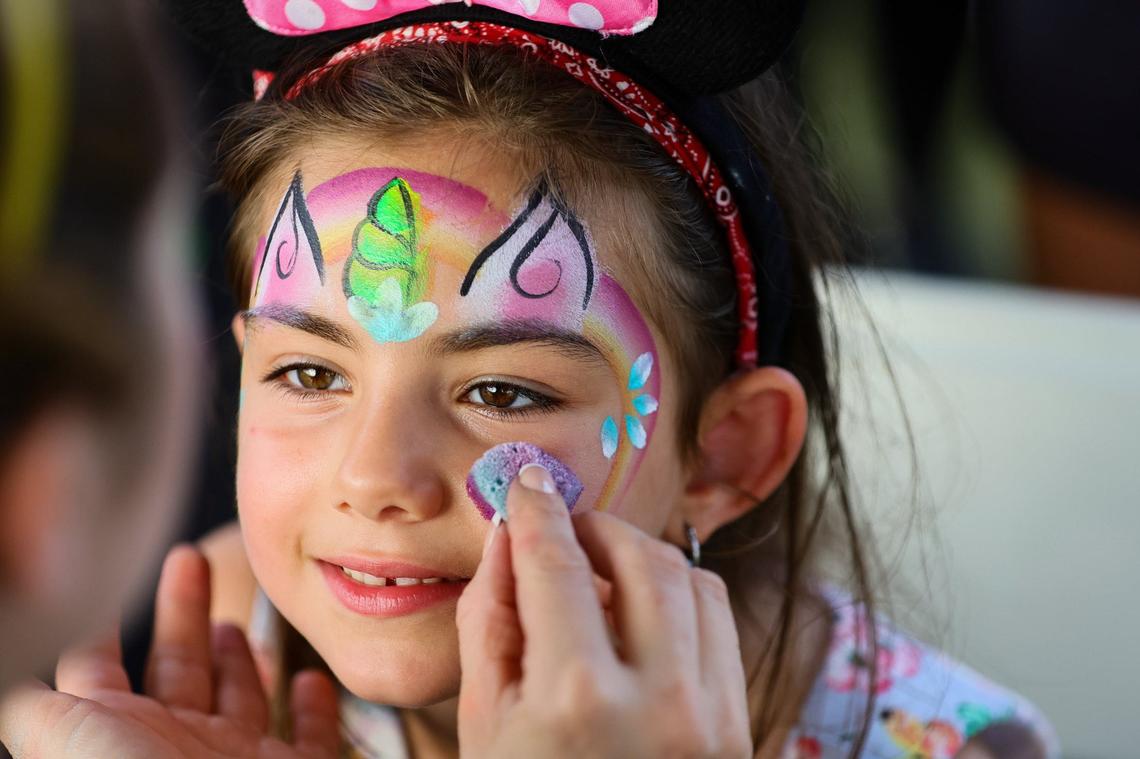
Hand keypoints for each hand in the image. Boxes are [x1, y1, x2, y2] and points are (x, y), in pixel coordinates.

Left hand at [0, 546, 339, 758]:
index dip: (99, 634)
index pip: (98, 675)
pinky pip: (310, 737)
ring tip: (234, 625)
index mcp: (118, 736)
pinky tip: (309, 679)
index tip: (107, 594)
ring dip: (238, 657)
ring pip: (239, 698)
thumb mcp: (67, 741)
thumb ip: (35, 706)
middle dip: (182, 611)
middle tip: (190, 560)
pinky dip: (315, 707)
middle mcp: (174, 747)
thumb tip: (16, 674)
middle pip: (176, 665)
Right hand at [456, 465, 751, 758]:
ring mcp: (711, 717)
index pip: (557, 564)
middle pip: (638, 557)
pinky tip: (641, 615)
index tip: (526, 482)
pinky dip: (680, 597)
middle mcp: (658, 702)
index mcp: (576, 701)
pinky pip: (719, 621)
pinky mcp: (740, 727)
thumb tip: (507, 536)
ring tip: (598, 575)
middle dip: (596, 527)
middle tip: (564, 530)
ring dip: (640, 558)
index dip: (537, 509)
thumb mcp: (482, 724)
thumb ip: (489, 621)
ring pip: (689, 580)